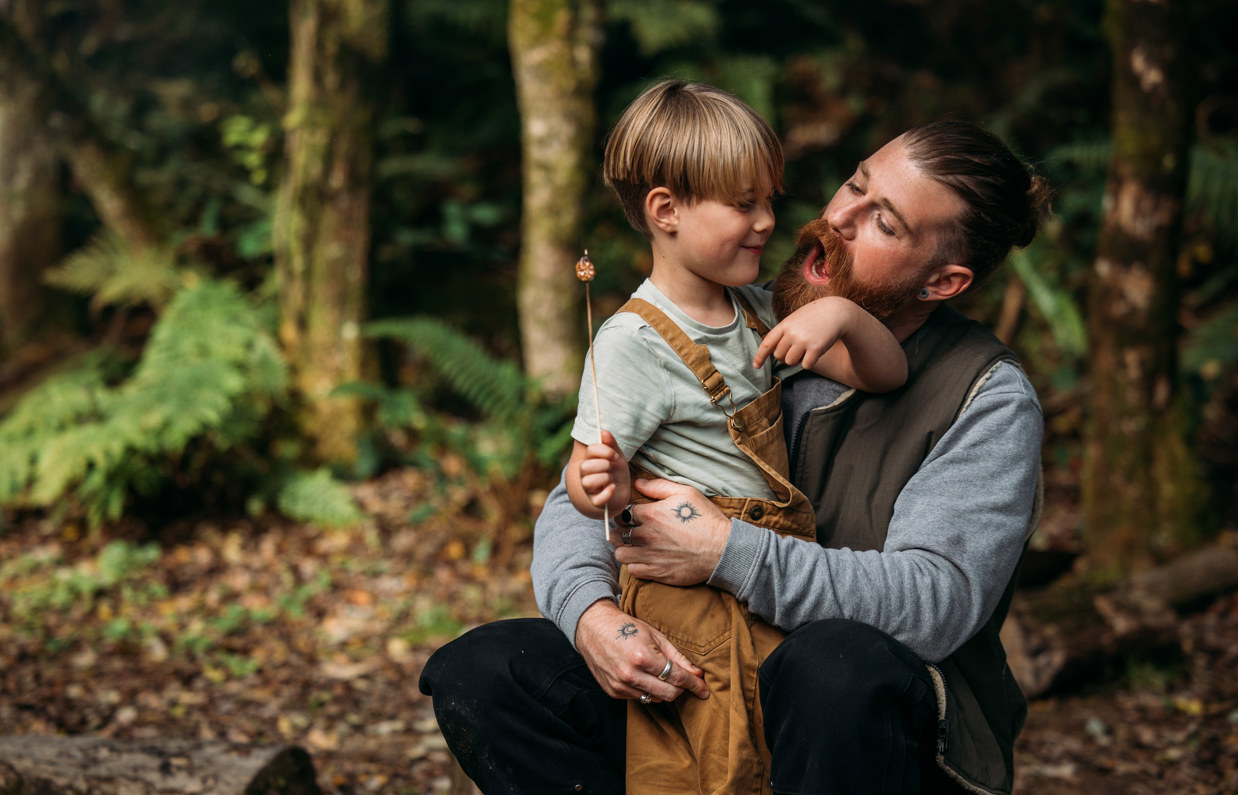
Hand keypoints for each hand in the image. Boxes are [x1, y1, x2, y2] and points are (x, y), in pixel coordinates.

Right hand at [575, 430, 630, 515]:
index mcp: (590, 460)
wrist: (622, 491)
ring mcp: (589, 489)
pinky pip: (597, 500)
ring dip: (604, 478)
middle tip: (611, 467)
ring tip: (611, 479)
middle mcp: (586, 475)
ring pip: (588, 482)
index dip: (604, 451)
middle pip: (585, 467)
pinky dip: (606, 493)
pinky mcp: (596, 502)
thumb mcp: (616, 456)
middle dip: (603, 465)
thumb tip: (604, 431)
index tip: (615, 455)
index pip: (590, 450)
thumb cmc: (617, 471)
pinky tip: (613, 487)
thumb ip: (611, 445)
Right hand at [576, 600, 707, 701]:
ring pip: (655, 699)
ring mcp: (620, 686)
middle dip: (681, 688)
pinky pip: (640, 698)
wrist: (592, 627)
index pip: (677, 678)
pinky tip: (644, 677)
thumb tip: (697, 673)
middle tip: (684, 679)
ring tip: (661, 674)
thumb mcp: (655, 635)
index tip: (704, 689)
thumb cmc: (626, 627)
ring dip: (664, 690)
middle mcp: (630, 675)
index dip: (694, 684)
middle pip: (669, 694)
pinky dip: (647, 690)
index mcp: (643, 657)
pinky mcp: (613, 692)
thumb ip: (677, 656)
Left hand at [613, 478, 729, 586]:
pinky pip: (632, 570)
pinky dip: (635, 565)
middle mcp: (646, 535)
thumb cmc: (706, 519)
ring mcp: (650, 556)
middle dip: (620, 531)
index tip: (632, 518)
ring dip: (625, 549)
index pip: (622, 513)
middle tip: (630, 532)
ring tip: (635, 547)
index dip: (626, 515)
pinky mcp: (657, 572)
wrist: (722, 549)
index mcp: (651, 514)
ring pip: (620, 554)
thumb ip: (659, 486)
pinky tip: (644, 559)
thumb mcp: (686, 493)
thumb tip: (638, 483)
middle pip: (616, 534)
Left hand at [754, 296, 847, 369]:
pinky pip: (805, 365)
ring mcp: (803, 341)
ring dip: (797, 360)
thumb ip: (784, 332)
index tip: (756, 366)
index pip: (767, 343)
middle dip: (786, 356)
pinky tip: (816, 352)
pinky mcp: (815, 348)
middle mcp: (791, 333)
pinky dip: (810, 362)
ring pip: (790, 362)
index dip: (760, 356)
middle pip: (779, 356)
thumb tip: (774, 352)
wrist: (836, 311)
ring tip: (806, 349)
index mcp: (784, 325)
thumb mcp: (795, 319)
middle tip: (797, 349)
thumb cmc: (815, 316)